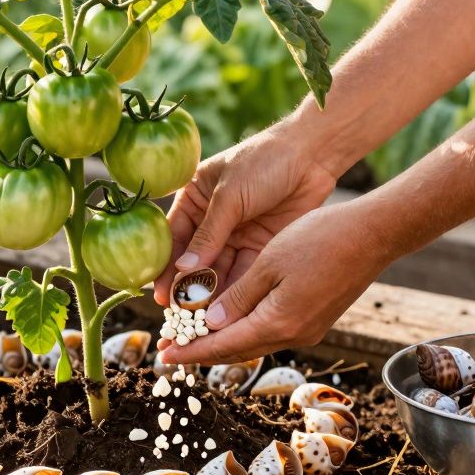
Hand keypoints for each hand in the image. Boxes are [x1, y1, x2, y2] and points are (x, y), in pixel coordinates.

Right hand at [153, 126, 338, 307]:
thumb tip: (183, 269)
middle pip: (195, 260)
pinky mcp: (260, 246)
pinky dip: (236, 290)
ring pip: (219, 270)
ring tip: (203, 319)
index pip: (173, 238)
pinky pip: (244, 272)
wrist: (312, 155)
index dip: (166, 267)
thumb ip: (208, 235)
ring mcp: (236, 234)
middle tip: (181, 316)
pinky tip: (228, 311)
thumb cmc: (264, 162)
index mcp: (195, 199)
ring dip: (212, 294)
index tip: (162, 295)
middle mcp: (212, 220)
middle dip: (188, 287)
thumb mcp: (230, 196)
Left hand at [157, 199, 395, 365]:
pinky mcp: (314, 319)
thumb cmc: (320, 239)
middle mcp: (293, 335)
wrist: (373, 235)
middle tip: (170, 348)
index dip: (191, 351)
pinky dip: (244, 329)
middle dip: (202, 351)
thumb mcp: (269, 262)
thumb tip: (211, 324)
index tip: (164, 355)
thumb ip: (238, 296)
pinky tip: (229, 320)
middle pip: (237, 351)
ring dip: (223, 341)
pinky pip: (270, 331)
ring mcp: (307, 330)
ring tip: (193, 336)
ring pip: (254, 342)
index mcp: (278, 323)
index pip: (223, 346)